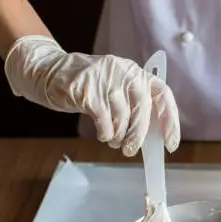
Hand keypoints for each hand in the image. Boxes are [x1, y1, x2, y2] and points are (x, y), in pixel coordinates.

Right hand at [4, 35, 179, 155]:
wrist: (50, 70)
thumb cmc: (89, 86)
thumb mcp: (117, 88)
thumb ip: (135, 105)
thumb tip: (153, 136)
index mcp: (137, 72)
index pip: (163, 95)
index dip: (170, 121)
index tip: (170, 144)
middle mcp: (125, 72)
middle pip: (142, 111)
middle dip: (138, 137)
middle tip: (131, 151)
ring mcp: (105, 80)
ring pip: (122, 120)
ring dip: (118, 137)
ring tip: (112, 139)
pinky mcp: (87, 91)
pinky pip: (104, 123)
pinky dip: (105, 134)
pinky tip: (101, 133)